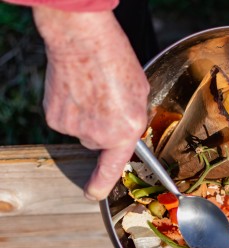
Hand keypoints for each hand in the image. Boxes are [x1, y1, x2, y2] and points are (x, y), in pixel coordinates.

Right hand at [33, 7, 149, 199]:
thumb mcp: (140, 94)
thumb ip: (134, 119)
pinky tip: (76, 90)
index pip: (114, 168)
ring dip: (87, 116)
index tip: (94, 194)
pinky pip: (66, 120)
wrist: (82, 40)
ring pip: (83, 130)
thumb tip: (127, 130)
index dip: (103, 185)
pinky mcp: (55, 118)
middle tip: (106, 101)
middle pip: (99, 142)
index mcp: (126, 131)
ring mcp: (75, 128)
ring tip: (91, 90)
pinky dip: (70, 108)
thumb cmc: (116, 61)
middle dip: (104, 127)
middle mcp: (100, 136)